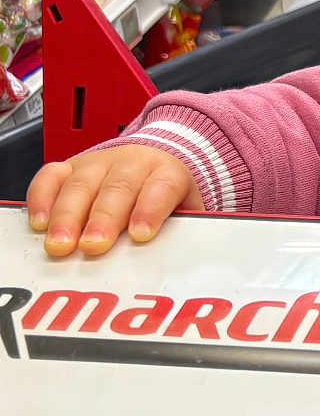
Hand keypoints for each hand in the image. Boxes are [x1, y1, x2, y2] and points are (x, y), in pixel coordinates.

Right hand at [27, 146, 202, 257]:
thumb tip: (174, 256)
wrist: (153, 158)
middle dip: (103, 219)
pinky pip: (50, 177)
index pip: (161, 188)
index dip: (149, 210)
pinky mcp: (70, 166)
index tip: (140, 235)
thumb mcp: (184, 207)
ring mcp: (98, 163)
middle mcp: (132, 163)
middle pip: (117, 188)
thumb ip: (179, 228)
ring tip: (60, 244)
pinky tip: (39, 223)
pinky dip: (41, 199)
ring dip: (67, 216)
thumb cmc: (165, 193)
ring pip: (80, 184)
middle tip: (93, 246)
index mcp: (167, 171)